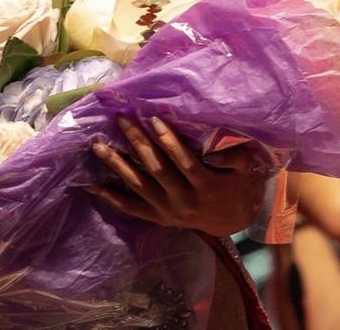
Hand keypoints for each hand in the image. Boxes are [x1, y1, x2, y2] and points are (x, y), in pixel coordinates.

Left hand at [86, 116, 269, 236]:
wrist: (233, 220)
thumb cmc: (239, 186)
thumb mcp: (247, 170)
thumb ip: (233, 157)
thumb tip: (212, 151)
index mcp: (206, 187)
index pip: (184, 162)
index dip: (169, 141)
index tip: (154, 119)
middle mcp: (184, 201)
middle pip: (156, 170)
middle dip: (137, 142)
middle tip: (121, 120)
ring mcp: (168, 211)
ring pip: (138, 186)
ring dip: (117, 164)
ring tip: (98, 145)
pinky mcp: (158, 217)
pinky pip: (131, 208)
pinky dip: (111, 197)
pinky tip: (92, 184)